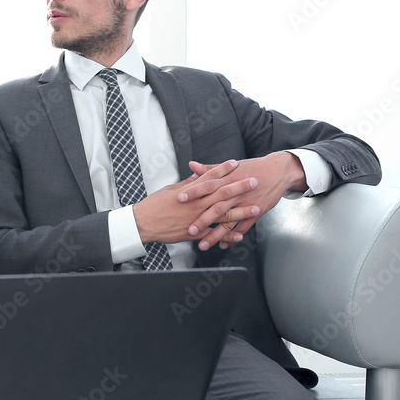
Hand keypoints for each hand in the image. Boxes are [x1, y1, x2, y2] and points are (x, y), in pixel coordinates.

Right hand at [133, 160, 260, 244]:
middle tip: (254, 181)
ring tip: (255, 207)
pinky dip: (227, 235)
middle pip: (221, 193)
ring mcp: (196, 219)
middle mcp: (195, 204)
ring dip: (241, 211)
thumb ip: (187, 184)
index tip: (235, 163)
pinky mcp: (194, 233)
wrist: (143, 223)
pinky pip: (214, 235)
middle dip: (240, 187)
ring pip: (223, 215)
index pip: (209, 177)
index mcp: (189, 192)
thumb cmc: (153, 206)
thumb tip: (197, 174)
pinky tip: (239, 234)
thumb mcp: (170, 190)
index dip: (223, 169)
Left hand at [180, 153, 306, 250]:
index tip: (179, 198)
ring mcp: (246, 204)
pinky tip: (223, 245)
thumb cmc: (252, 168)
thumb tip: (192, 165)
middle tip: (189, 230)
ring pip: (228, 221)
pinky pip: (243, 227)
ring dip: (216, 234)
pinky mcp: (255, 212)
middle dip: (203, 219)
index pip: (207, 185)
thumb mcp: (231, 167)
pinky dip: (233, 237)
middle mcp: (235, 193)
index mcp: (227, 180)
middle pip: (217, 207)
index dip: (193, 191)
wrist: (278, 171)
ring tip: (203, 244)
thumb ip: (210, 169)